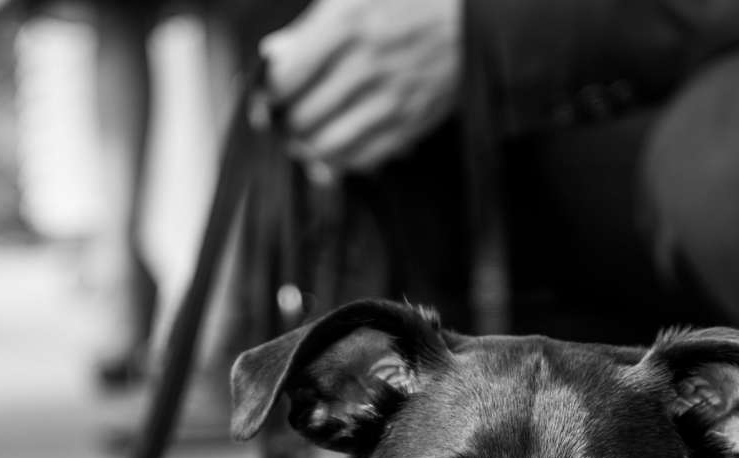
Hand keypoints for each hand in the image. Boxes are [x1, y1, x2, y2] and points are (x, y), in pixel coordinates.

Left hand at [259, 0, 460, 175]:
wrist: (473, 17)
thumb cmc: (410, 0)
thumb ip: (309, 27)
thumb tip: (272, 56)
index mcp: (347, 23)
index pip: (286, 78)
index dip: (267, 96)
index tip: (264, 100)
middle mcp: (367, 63)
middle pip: (303, 117)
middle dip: (286, 124)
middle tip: (284, 120)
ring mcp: (392, 97)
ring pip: (328, 145)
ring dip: (309, 147)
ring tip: (305, 138)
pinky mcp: (412, 122)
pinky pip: (363, 157)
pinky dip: (342, 160)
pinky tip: (336, 149)